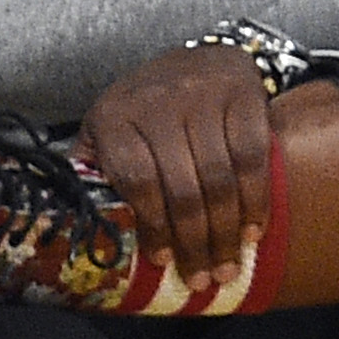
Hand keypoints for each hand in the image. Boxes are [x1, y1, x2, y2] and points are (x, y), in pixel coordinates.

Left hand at [74, 44, 274, 286]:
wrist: (198, 59)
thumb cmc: (147, 109)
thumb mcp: (108, 131)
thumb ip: (95, 172)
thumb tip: (83, 231)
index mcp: (115, 117)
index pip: (136, 180)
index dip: (153, 226)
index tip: (162, 260)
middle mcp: (158, 102)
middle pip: (182, 187)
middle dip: (195, 243)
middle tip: (203, 279)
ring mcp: (203, 96)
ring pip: (219, 178)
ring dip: (227, 232)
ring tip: (228, 267)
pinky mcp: (243, 95)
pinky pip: (253, 156)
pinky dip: (256, 199)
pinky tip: (253, 228)